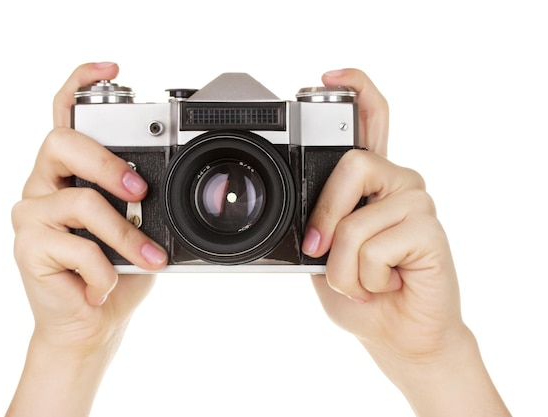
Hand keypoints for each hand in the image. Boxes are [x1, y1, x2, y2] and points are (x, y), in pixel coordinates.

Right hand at [7, 62, 166, 416]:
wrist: (92, 322)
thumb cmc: (117, 271)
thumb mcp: (139, 228)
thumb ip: (141, 202)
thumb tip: (163, 186)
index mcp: (71, 170)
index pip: (65, 114)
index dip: (81, 83)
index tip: (113, 68)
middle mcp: (45, 183)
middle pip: (62, 142)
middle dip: (108, 163)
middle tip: (140, 191)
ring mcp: (31, 213)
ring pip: (80, 202)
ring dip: (124, 236)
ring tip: (147, 259)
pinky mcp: (27, 247)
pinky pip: (79, 248)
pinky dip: (106, 272)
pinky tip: (105, 286)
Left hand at [304, 69, 509, 415]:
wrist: (394, 335)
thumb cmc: (360, 292)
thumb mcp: (323, 254)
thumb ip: (316, 224)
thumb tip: (301, 220)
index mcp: (371, 182)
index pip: (371, 120)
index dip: (356, 89)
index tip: (330, 75)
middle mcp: (398, 182)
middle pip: (353, 162)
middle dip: (326, 217)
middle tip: (323, 251)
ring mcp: (416, 203)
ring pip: (354, 223)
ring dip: (344, 268)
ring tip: (365, 280)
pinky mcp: (429, 230)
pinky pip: (373, 250)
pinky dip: (366, 280)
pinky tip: (389, 284)